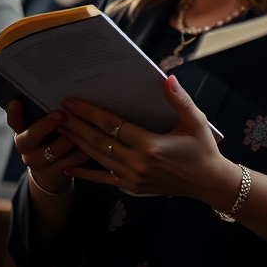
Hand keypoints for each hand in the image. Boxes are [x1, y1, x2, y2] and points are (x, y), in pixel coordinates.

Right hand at [6, 100, 89, 194]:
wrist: (52, 171)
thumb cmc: (52, 138)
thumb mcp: (46, 127)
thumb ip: (50, 113)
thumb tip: (66, 96)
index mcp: (23, 131)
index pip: (14, 120)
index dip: (14, 112)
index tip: (18, 101)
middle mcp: (25, 147)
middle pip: (31, 136)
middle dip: (46, 125)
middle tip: (59, 114)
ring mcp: (37, 162)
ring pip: (55, 149)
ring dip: (72, 137)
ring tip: (85, 125)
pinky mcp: (53, 173)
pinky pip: (72, 160)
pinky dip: (83, 150)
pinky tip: (93, 142)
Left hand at [55, 76, 238, 204]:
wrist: (208, 182)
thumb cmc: (203, 148)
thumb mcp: (196, 121)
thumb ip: (180, 100)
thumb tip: (168, 79)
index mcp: (152, 145)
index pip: (113, 125)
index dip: (91, 113)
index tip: (73, 102)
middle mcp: (138, 163)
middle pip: (100, 141)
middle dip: (77, 125)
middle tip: (58, 111)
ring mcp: (132, 177)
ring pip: (98, 158)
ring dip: (78, 142)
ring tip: (61, 128)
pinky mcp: (132, 187)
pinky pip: (103, 179)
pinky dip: (85, 173)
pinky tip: (68, 166)